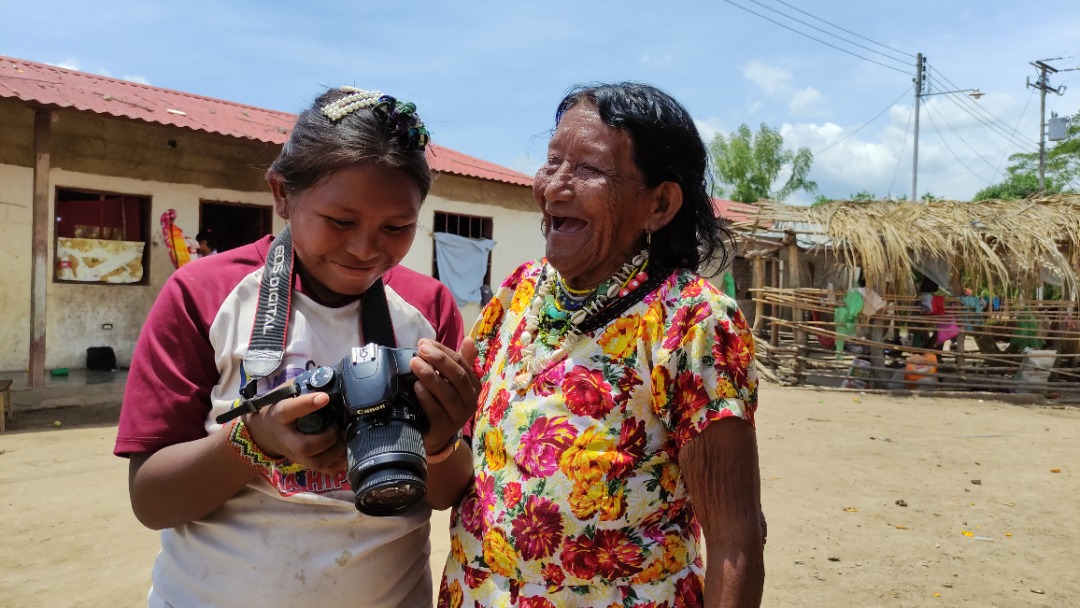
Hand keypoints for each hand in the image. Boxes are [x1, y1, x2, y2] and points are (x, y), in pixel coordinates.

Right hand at [241, 390, 347, 474]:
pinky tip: (346, 451)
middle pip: (304, 446)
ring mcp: (296, 455)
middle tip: (337, 426)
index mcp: (280, 415)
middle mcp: (287, 438)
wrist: (263, 432)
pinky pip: (324, 470)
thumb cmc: (279, 407)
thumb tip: (331, 376)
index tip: (324, 397)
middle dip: (326, 439)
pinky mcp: (305, 464)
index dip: (307, 404)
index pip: (290, 410)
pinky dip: (339, 464)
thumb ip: (304, 385)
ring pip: (316, 462)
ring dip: (335, 451)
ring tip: (344, 437)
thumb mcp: (286, 392)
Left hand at [410, 337, 479, 454]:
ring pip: (447, 394)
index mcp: (474, 386)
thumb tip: (469, 339)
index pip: (461, 363)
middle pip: (457, 377)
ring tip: (415, 364)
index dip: (443, 351)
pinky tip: (416, 387)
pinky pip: (436, 411)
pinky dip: (426, 398)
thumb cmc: (442, 402)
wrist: (435, 435)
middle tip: (420, 350)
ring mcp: (459, 417)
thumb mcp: (451, 381)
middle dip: (439, 361)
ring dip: (430, 377)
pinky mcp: (444, 429)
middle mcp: (471, 401)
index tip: (424, 343)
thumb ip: (459, 360)